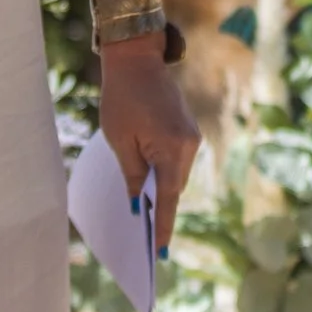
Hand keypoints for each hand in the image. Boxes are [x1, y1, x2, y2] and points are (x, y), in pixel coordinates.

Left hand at [99, 36, 200, 249]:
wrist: (137, 58)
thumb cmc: (122, 97)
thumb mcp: (120, 140)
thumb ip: (132, 174)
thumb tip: (138, 204)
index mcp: (172, 149)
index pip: (167, 198)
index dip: (162, 226)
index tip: (158, 253)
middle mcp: (189, 145)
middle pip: (174, 188)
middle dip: (160, 209)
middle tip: (145, 238)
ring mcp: (191, 136)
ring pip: (176, 174)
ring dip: (161, 188)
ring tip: (143, 212)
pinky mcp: (187, 129)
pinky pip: (177, 160)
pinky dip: (164, 172)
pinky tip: (148, 180)